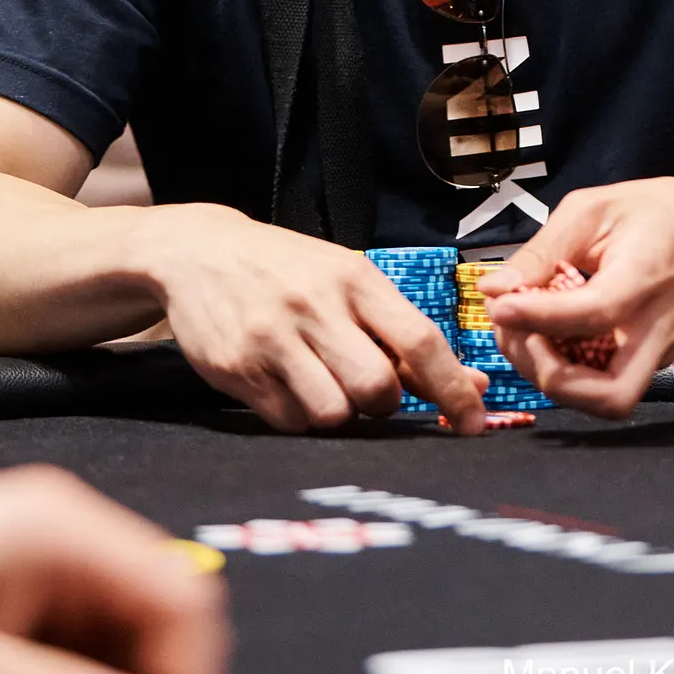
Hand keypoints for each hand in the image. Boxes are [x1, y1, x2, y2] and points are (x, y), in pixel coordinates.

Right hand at [145, 205, 489, 432]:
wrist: (200, 252)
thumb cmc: (290, 270)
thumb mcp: (346, 280)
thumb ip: (401, 332)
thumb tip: (473, 384)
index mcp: (354, 278)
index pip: (419, 340)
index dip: (453, 387)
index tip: (474, 421)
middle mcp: (315, 306)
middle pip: (377, 388)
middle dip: (383, 403)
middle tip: (369, 388)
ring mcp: (272, 339)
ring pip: (333, 413)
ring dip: (340, 412)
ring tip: (324, 382)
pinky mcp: (237, 370)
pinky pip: (290, 422)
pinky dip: (300, 416)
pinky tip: (287, 384)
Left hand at [479, 173, 673, 417]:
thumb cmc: (667, 214)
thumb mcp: (599, 209)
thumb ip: (545, 250)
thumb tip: (494, 289)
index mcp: (646, 278)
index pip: (592, 314)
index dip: (537, 316)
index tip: (499, 304)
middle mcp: (657, 330)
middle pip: (608, 395)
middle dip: (546, 372)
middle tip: (512, 328)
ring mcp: (659, 354)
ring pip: (607, 401)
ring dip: (555, 380)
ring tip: (526, 335)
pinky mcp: (655, 363)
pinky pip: (608, 384)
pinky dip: (571, 372)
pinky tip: (550, 337)